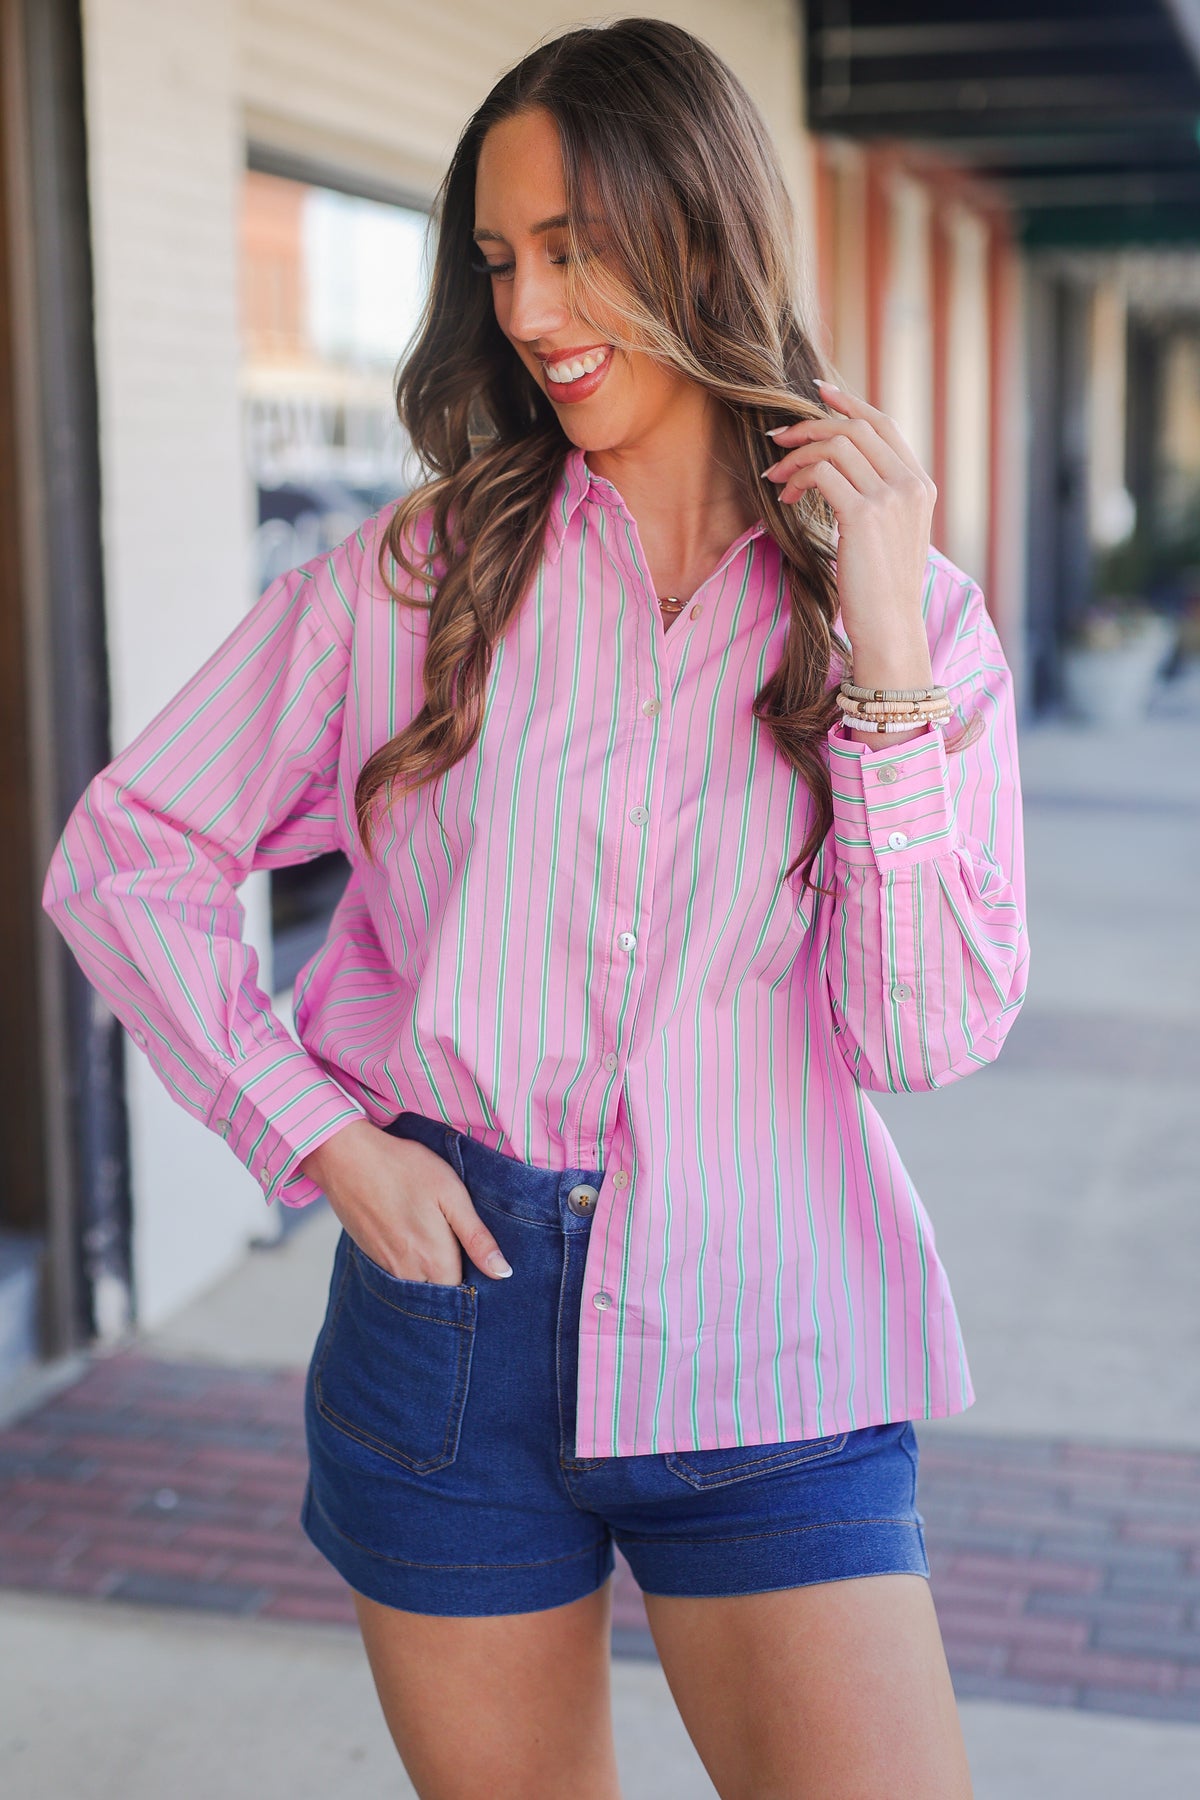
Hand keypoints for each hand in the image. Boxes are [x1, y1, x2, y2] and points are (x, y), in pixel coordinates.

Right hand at [298, 1119, 512, 1284]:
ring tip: (437, 1239)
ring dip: (432, 1274)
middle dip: (454, 1280)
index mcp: (435, 1261)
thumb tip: (503, 1273)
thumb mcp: (452, 1194)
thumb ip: (477, 1238)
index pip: (464, 1293)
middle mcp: (409, 1274)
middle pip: (440, 1293)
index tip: (481, 1259)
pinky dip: (411, 1266)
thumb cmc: (405, 1169)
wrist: (347, 1158)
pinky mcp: (371, 1257)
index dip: (477, 1279)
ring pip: (419, 1286)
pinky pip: (399, 1275)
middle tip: (460, 1246)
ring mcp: (386, 1268)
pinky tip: (414, 1237)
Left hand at [761, 380, 936, 730]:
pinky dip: (798, 477)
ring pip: (836, 445)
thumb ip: (876, 498)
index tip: (816, 394)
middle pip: (855, 428)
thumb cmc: (881, 590)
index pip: (884, 425)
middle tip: (777, 439)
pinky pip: (823, 472)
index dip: (848, 404)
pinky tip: (786, 496)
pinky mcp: (865, 514)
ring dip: (798, 455)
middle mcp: (911, 484)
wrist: (890, 628)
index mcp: (920, 484)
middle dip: (810, 426)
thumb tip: (835, 472)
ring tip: (776, 477)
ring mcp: (892, 497)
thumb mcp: (888, 536)